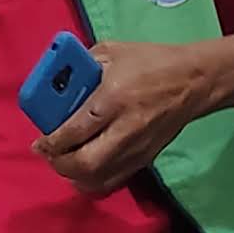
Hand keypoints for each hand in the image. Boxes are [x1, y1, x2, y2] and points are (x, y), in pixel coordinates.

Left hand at [37, 42, 218, 189]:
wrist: (194, 80)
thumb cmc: (151, 61)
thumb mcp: (111, 51)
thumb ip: (81, 67)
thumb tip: (57, 83)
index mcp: (113, 98)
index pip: (75, 131)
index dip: (51, 142)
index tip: (39, 142)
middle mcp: (125, 128)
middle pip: (85, 163)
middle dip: (59, 163)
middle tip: (48, 153)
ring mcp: (137, 148)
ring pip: (98, 178)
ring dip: (73, 175)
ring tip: (63, 161)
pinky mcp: (145, 158)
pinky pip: (113, 181)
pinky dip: (93, 181)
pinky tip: (84, 169)